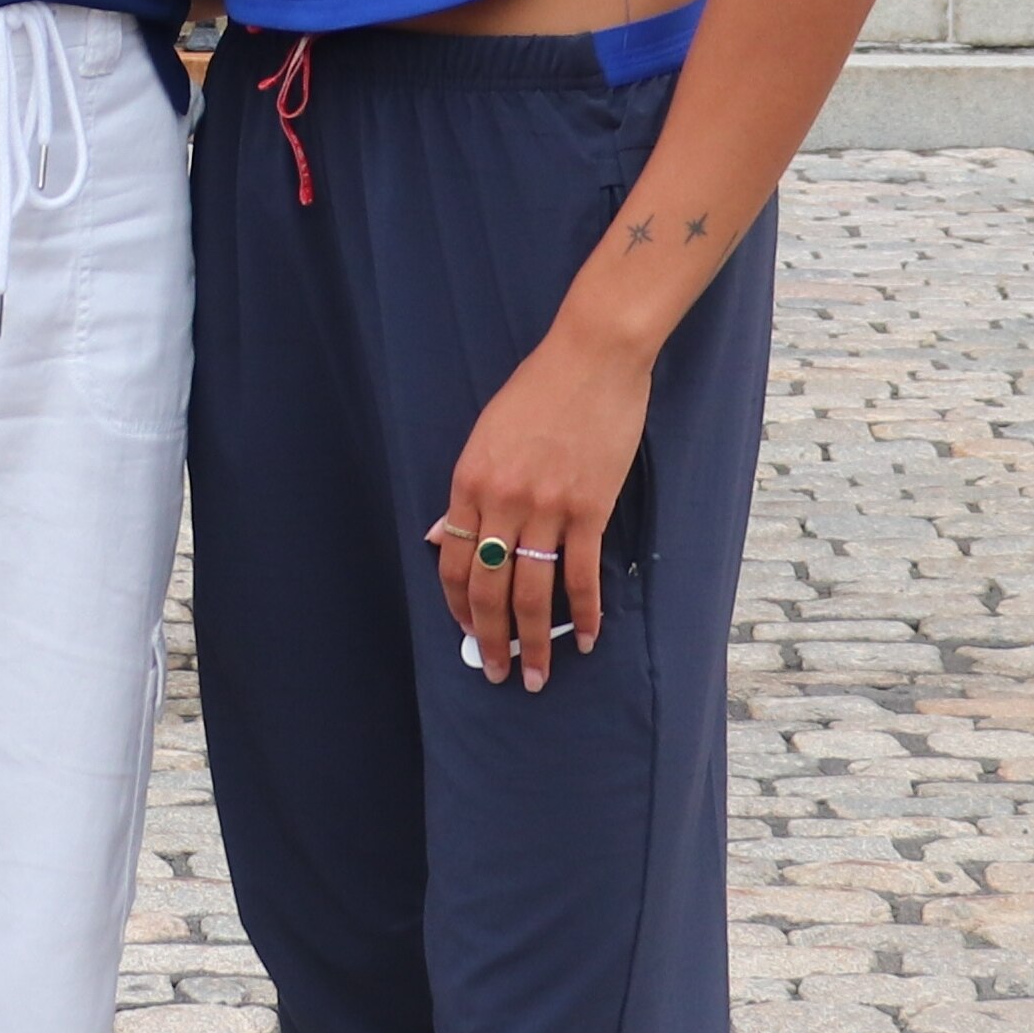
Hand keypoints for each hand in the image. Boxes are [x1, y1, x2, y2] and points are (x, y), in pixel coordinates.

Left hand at [431, 325, 654, 689]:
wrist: (592, 356)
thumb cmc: (538, 390)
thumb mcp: (485, 435)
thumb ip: (466, 491)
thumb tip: (441, 535)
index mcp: (469, 481)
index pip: (452, 560)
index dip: (457, 605)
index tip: (467, 631)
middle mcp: (502, 501)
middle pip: (489, 588)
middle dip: (490, 639)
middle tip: (496, 673)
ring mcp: (547, 508)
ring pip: (534, 592)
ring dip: (534, 642)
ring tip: (535, 676)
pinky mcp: (589, 508)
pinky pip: (583, 574)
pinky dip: (586, 613)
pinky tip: (587, 639)